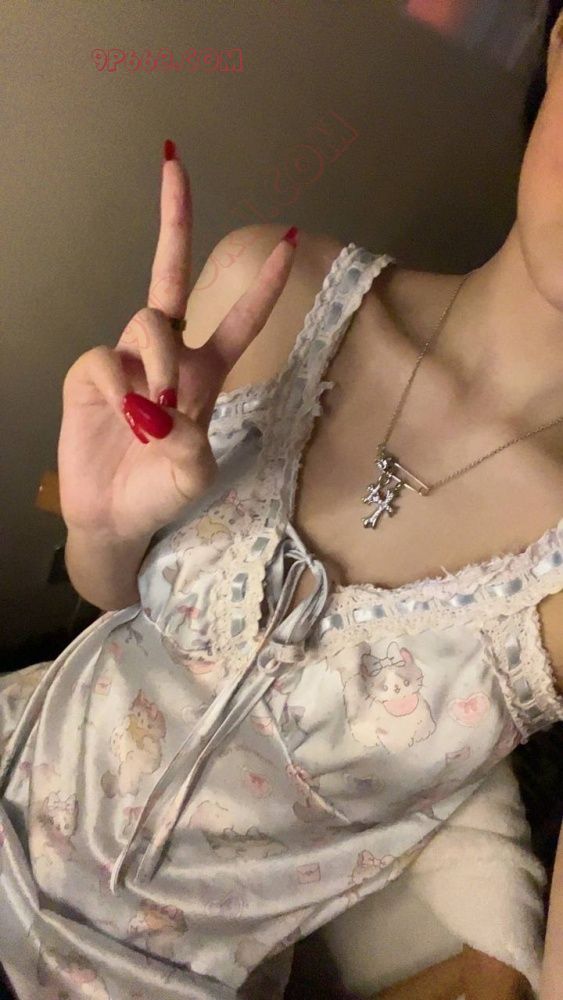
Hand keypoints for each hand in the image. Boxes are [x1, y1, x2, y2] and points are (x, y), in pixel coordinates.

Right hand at [58, 140, 297, 541]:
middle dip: (174, 218)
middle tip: (174, 161)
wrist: (115, 517)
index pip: (238, 320)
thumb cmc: (160, 493)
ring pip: (148, 322)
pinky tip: (129, 420)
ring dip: (162, 362)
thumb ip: (193, 446)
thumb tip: (166, 412)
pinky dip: (123, 390)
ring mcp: (126, 360)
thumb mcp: (194, 475)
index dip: (263, 284)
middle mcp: (166, 355)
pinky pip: (107, 361)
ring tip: (161, 413)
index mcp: (205, 372)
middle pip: (168, 274)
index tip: (288, 238)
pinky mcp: (90, 374)